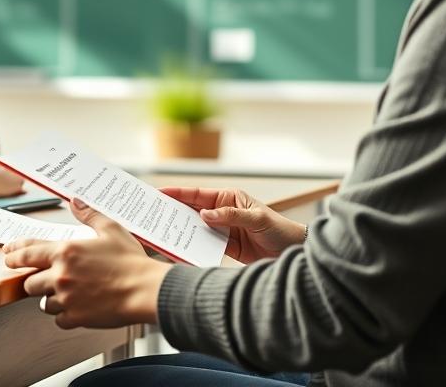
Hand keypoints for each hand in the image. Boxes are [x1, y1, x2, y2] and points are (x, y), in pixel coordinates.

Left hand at [3, 199, 169, 328]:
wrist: (146, 290)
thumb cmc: (131, 261)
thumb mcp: (111, 229)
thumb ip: (89, 214)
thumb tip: (75, 201)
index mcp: (65, 251)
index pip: (28, 253)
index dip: (14, 255)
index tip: (8, 257)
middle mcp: (60, 275)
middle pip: (30, 282)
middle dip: (36, 280)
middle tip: (47, 279)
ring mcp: (66, 298)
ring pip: (43, 303)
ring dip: (51, 298)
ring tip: (68, 293)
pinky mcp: (75, 317)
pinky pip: (59, 319)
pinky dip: (65, 315)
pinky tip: (77, 307)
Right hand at [160, 186, 304, 263]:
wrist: (292, 252)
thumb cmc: (278, 229)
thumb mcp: (255, 218)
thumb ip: (230, 216)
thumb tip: (204, 215)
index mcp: (228, 198)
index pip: (198, 194)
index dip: (177, 193)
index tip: (159, 193)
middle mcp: (222, 211)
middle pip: (192, 210)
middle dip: (174, 211)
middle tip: (153, 214)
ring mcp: (222, 229)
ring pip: (196, 227)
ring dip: (182, 229)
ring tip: (162, 231)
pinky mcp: (225, 246)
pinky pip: (205, 244)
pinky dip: (194, 245)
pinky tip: (181, 247)